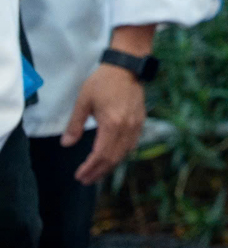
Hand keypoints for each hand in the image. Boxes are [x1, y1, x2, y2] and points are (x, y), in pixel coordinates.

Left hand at [62, 64, 145, 183]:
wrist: (127, 67)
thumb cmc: (102, 82)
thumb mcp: (83, 101)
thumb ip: (75, 124)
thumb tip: (66, 143)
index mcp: (112, 123)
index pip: (100, 154)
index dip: (89, 168)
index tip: (79, 175)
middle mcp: (127, 127)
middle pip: (113, 158)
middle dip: (99, 171)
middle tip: (86, 180)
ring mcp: (136, 125)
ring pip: (124, 153)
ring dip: (110, 166)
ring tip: (97, 173)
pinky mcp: (140, 122)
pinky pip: (132, 145)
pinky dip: (121, 155)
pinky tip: (113, 158)